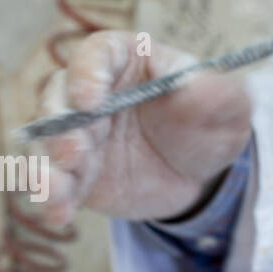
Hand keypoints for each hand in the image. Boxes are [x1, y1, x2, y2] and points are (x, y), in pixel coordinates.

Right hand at [40, 31, 252, 225]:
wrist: (196, 172)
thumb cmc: (206, 123)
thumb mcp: (226, 106)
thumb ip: (216, 93)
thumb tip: (196, 86)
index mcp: (124, 61)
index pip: (96, 55)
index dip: (86, 74)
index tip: (90, 99)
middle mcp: (90, 94)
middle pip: (58, 98)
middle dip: (59, 126)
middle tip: (73, 152)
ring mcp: (76, 135)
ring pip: (47, 144)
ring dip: (46, 166)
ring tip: (54, 190)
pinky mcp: (73, 174)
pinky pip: (54, 185)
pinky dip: (52, 201)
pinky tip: (60, 216)